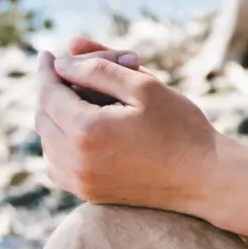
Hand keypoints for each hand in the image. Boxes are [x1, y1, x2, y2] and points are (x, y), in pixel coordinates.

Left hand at [33, 43, 222, 213]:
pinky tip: (79, 129)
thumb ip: (98, 68)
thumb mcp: (143, 86)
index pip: (49, 93)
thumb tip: (62, 61)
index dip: (46, 70)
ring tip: (76, 97)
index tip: (47, 54)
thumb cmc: (179, 127)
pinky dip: (59, 143)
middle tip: (66, 71)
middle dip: (51, 91)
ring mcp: (81, 182)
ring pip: (47, 142)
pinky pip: (57, 165)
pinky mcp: (89, 194)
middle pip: (43, 117)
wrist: (204, 177)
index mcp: (87, 131)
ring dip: (54, 117)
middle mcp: (76, 161)